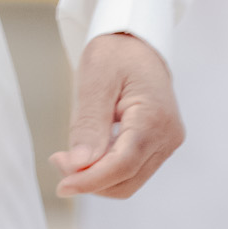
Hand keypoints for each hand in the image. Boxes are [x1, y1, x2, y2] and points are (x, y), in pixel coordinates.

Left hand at [50, 31, 183, 198]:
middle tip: (58, 161)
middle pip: (127, 179)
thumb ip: (89, 125)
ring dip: (97, 177)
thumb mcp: (95, 79)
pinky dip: (107, 169)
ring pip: (130, 180)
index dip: (91, 180)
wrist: (136, 43)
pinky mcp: (160, 145)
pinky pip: (133, 169)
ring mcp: (167, 142)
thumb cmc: (116, 53)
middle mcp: (168, 136)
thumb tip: (79, 166)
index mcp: (154, 117)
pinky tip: (88, 152)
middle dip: (90, 180)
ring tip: (69, 157)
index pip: (123, 164)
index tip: (62, 185)